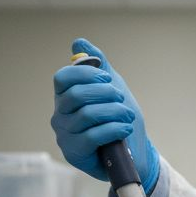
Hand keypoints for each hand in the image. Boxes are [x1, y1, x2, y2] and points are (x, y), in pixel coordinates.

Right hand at [50, 38, 159, 192]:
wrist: (135, 152)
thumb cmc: (120, 119)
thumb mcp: (113, 88)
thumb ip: (98, 65)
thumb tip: (78, 43)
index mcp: (66, 97)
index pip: (62, 78)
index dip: (85, 73)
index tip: (107, 77)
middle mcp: (60, 116)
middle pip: (75, 94)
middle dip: (105, 93)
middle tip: (121, 98)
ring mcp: (65, 135)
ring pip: (87, 114)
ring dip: (115, 112)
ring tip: (128, 116)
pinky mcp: (74, 154)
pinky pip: (92, 136)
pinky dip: (114, 128)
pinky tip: (125, 128)